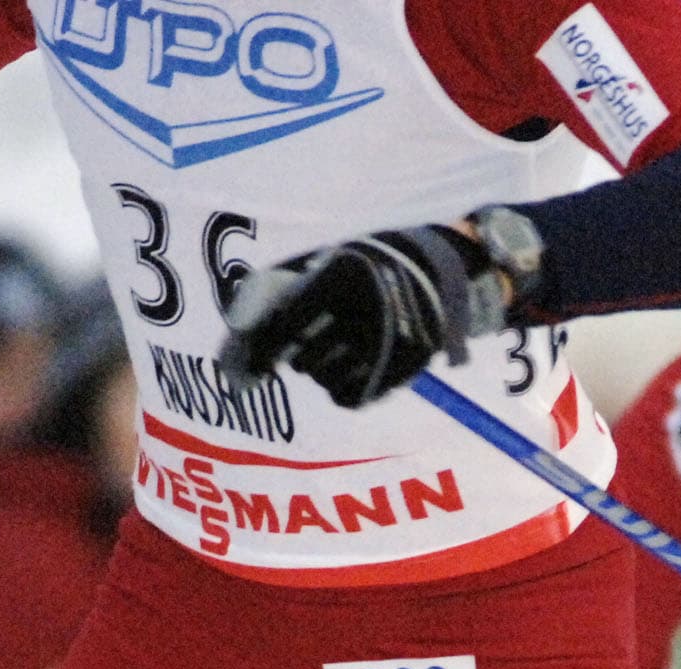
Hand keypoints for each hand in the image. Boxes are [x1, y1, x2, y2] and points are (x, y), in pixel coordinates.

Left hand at [218, 226, 505, 408]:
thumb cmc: (371, 265)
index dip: (262, 349)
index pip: (285, 328)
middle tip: (308, 347)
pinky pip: (350, 397)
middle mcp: (359, 317)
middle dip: (300, 358)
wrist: (436, 276)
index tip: (253, 362)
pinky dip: (344, 389)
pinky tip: (350, 372)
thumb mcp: (333, 258)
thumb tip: (244, 321)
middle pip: (304, 362)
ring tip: (333, 357)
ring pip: (326, 381)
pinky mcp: (397, 373)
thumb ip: (292, 283)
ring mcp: (381, 349)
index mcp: (339, 283)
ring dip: (322, 373)